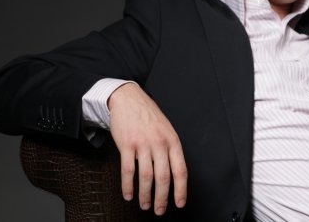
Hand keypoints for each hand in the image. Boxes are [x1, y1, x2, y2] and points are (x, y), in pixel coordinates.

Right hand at [108, 83, 186, 215]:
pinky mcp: (127, 145)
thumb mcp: (166, 129)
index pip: (180, 170)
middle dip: (162, 198)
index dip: (181, 189)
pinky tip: (128, 194)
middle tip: (159, 210)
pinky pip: (128, 170)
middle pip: (163, 177)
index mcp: (173, 140)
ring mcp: (143, 144)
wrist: (128, 99)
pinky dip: (128, 186)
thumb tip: (174, 174)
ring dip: (145, 195)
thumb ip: (170, 149)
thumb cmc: (148, 115)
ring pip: (146, 177)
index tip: (179, 203)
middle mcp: (160, 143)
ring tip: (145, 205)